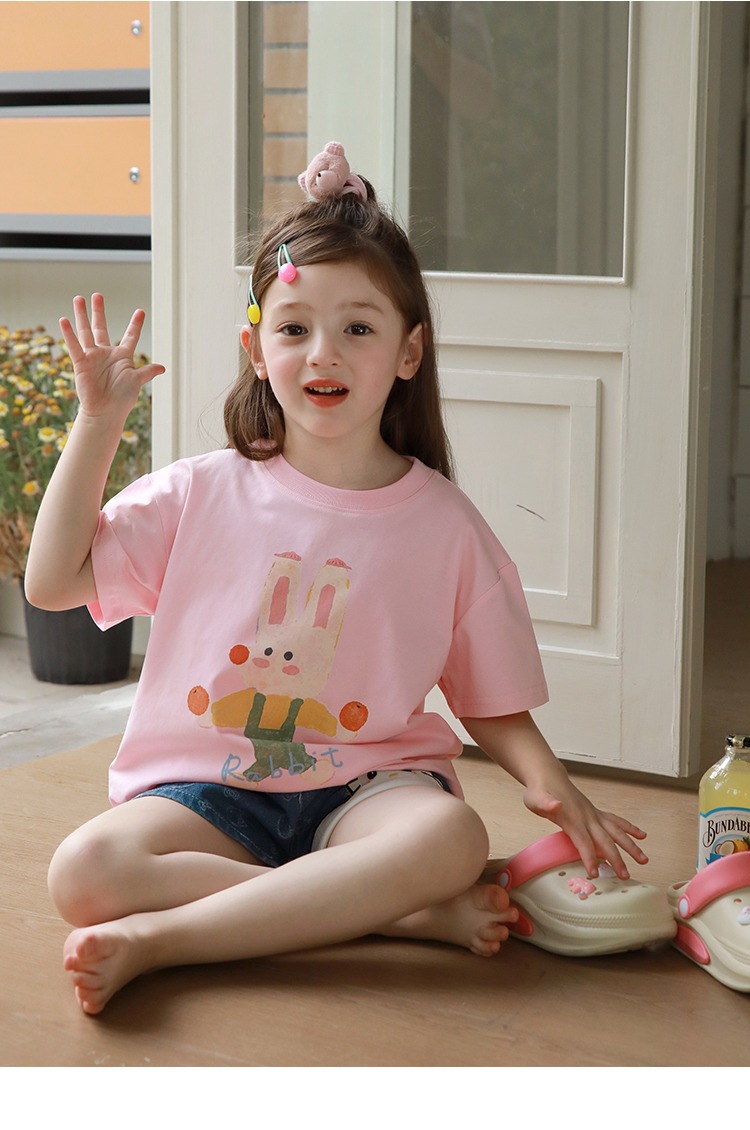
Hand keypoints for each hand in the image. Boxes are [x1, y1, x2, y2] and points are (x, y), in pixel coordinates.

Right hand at [59, 293, 164, 423]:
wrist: (106, 412)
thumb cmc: (122, 398)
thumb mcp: (137, 381)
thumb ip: (147, 372)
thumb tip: (162, 367)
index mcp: (123, 356)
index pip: (130, 336)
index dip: (135, 325)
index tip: (140, 311)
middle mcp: (106, 354)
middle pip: (101, 327)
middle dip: (99, 312)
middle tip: (97, 295)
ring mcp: (93, 357)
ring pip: (86, 332)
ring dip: (82, 316)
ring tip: (78, 299)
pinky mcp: (81, 363)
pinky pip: (75, 346)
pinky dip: (69, 334)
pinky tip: (64, 320)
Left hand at [523, 779, 648, 879]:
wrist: (547, 776)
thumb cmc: (539, 791)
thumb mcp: (535, 799)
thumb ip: (545, 803)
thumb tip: (555, 805)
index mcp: (572, 819)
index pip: (583, 842)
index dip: (589, 858)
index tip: (595, 873)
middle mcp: (587, 817)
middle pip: (605, 840)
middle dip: (616, 859)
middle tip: (625, 875)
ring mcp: (594, 814)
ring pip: (617, 831)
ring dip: (631, 846)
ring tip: (644, 860)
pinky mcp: (596, 812)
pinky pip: (616, 821)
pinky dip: (629, 828)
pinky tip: (641, 835)